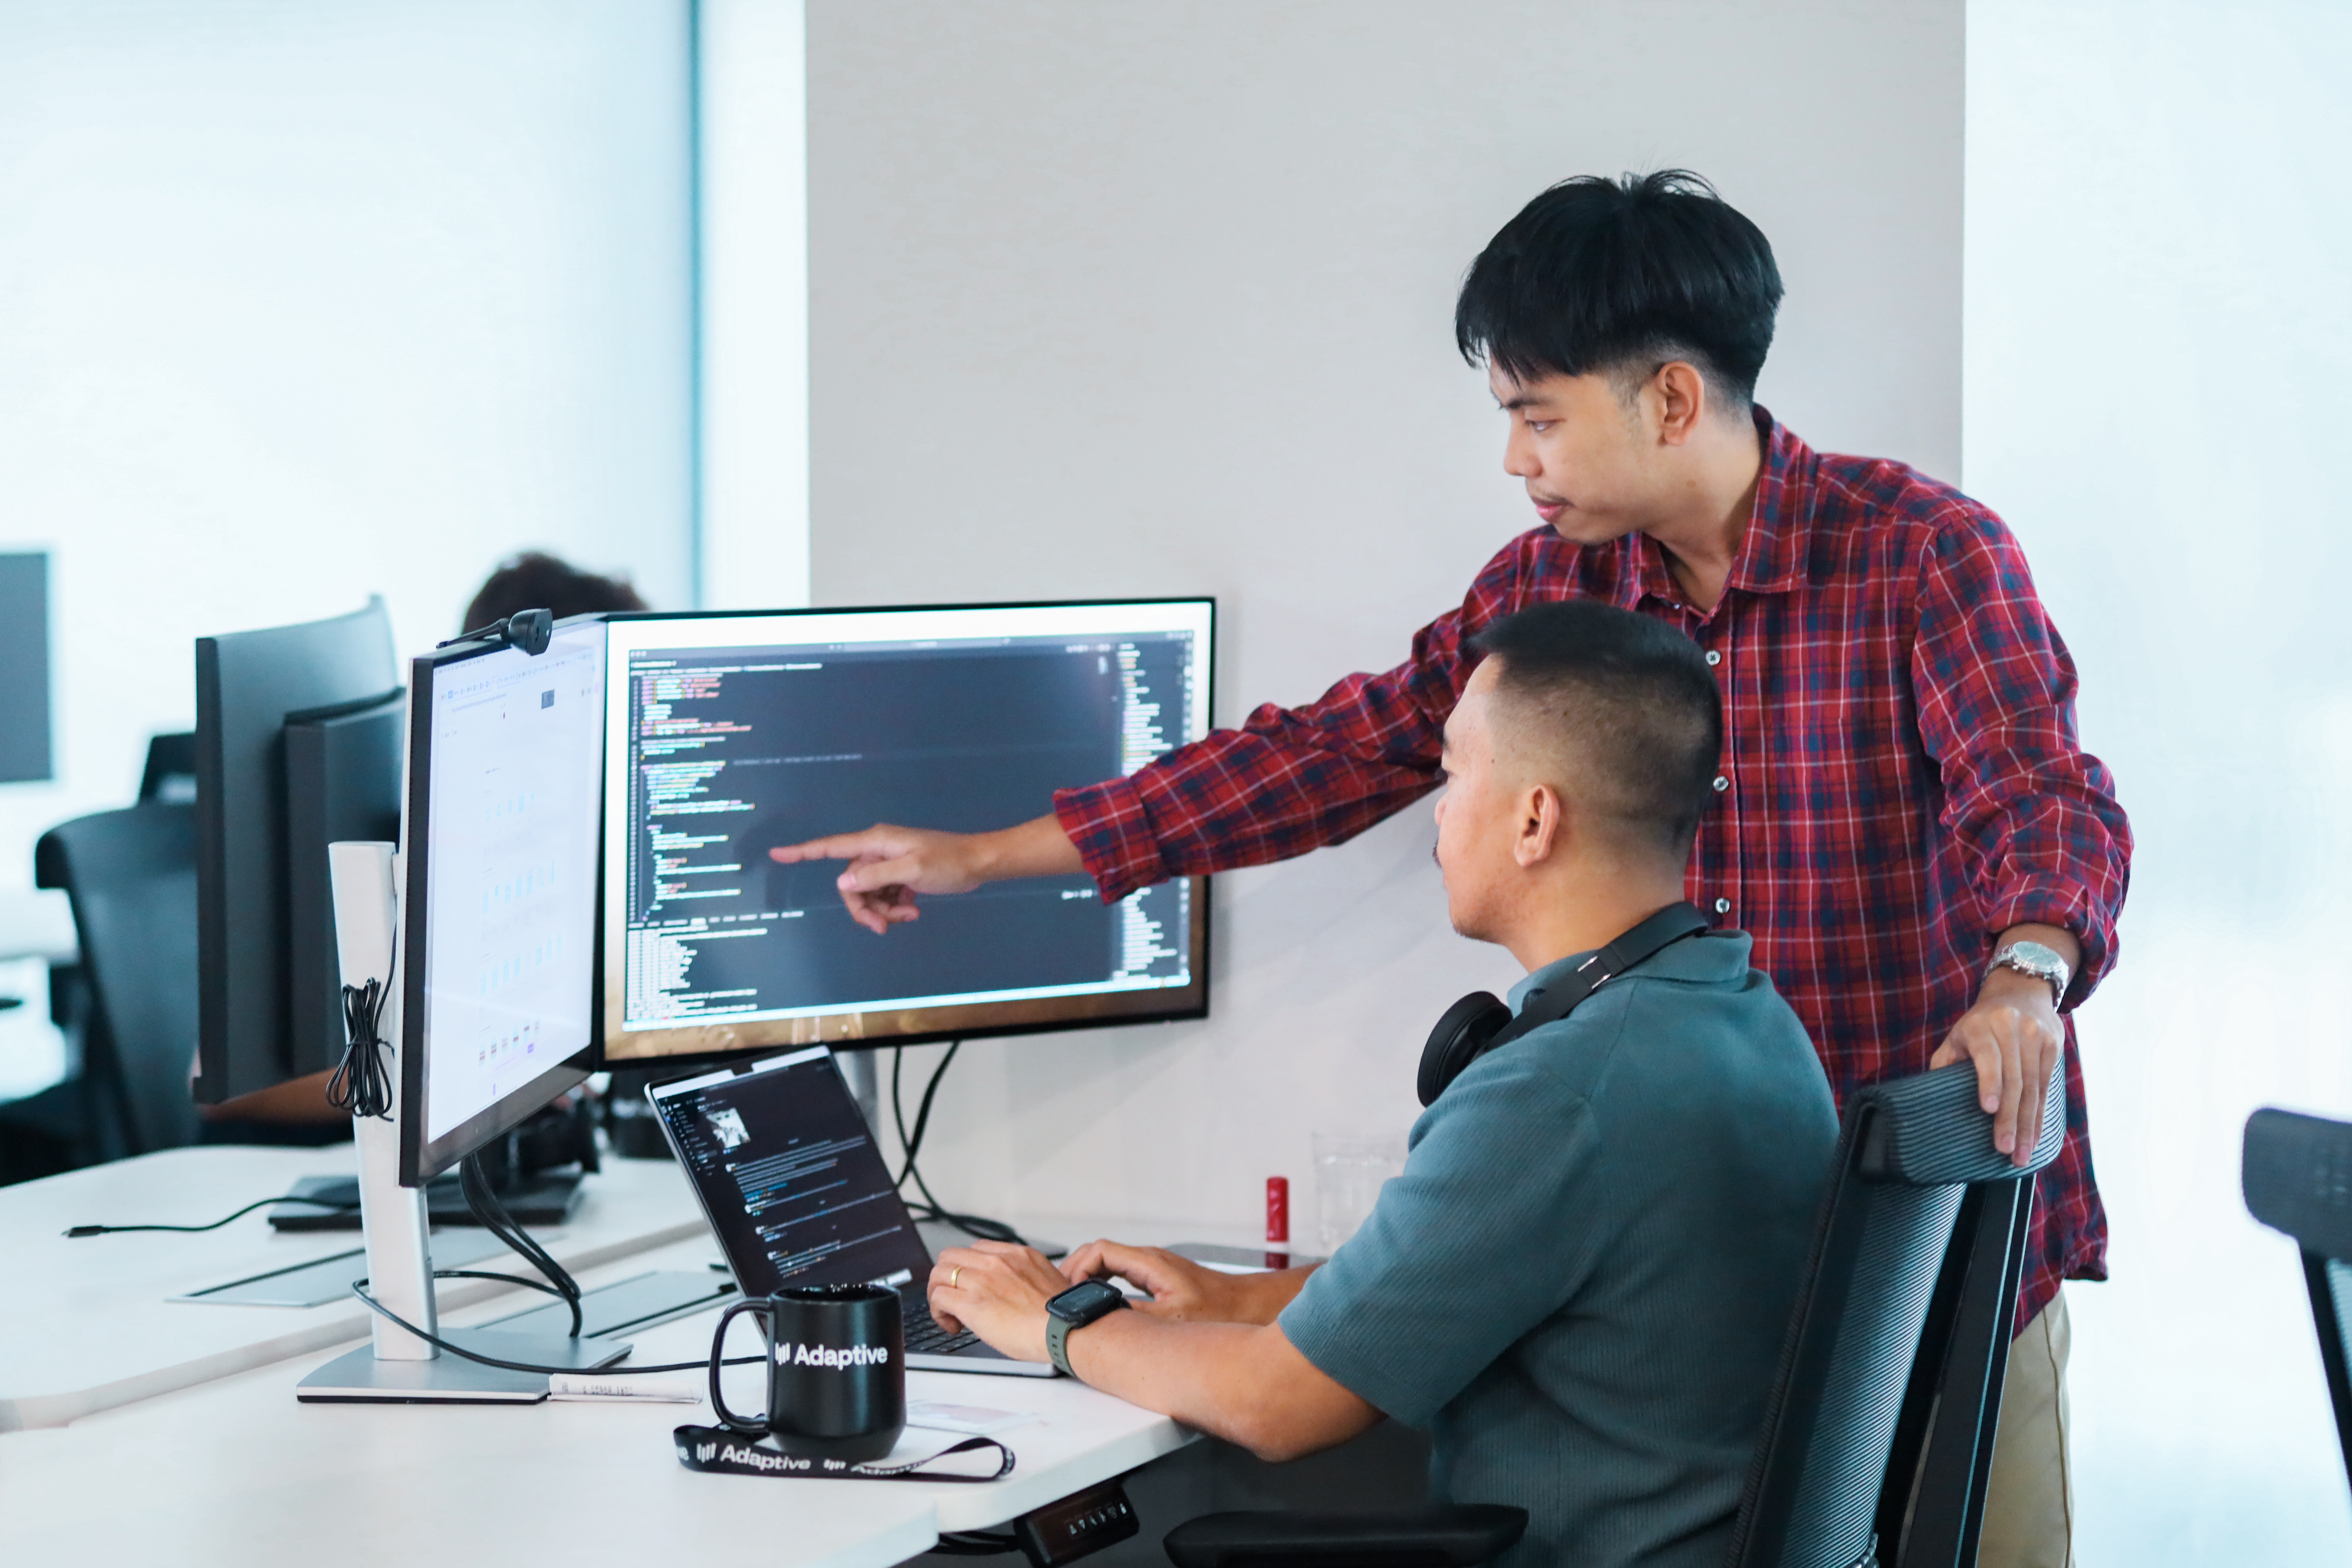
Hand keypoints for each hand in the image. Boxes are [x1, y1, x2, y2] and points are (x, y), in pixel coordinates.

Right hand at [769, 823, 989, 934]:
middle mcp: (877, 849)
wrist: (978, 863)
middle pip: (851, 884)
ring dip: (884, 910)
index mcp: (876, 842)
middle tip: (885, 926)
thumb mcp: (913, 870)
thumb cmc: (949, 863)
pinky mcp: (899, 874)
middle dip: (865, 908)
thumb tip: (843, 880)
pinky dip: (894, 906)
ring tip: (910, 914)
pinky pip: (883, 895)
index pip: (832, 847)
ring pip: (868, 894)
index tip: (777, 855)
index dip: (802, 851)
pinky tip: (914, 908)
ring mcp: (888, 862)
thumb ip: (876, 875)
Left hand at [927, 1241, 1069, 1362]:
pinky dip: (938, 1312)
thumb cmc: (1061, 1316)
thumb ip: (1025, 1277)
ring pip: (939, 1273)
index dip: (968, 1268)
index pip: (977, 1249)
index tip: (971, 1285)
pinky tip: (952, 1325)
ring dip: (938, 1293)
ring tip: (949, 1313)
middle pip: (951, 1255)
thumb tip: (1015, 1291)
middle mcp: (997, 1261)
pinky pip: (938, 1297)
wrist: (1065, 1330)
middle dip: (947, 1277)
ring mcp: (982, 1279)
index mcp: (1017, 1254)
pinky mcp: (972, 1303)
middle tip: (953, 1298)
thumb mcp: (1047, 1281)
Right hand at [1059, 1241, 1248, 1322]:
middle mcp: (1149, 1259)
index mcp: (1148, 1263)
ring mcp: (1153, 1266)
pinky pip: (1121, 1271)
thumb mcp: (1171, 1318)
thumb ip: (1134, 1315)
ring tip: (1074, 1300)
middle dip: (1076, 1270)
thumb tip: (1101, 1317)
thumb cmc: (1218, 1309)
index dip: (1078, 1268)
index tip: (1069, 1292)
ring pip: (1109, 1261)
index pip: (1099, 1250)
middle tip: (1062, 1296)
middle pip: (1099, 1253)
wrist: (1245, 1305)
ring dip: (1089, 1276)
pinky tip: (1100, 1302)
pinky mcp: (1158, 1276)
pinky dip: (1104, 1282)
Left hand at [1929, 967, 2062, 1166]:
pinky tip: (2035, 1136)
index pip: (1988, 1057)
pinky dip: (2041, 1114)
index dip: (1989, 1083)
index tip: (1989, 1108)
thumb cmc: (1980, 1023)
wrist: (2020, 992)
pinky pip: (2047, 1086)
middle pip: (2014, 1079)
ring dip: (2028, 1124)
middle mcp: (2013, 1028)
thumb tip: (1932, 1095)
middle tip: (2006, 1149)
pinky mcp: (2053, 1045)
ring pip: (2033, 1087)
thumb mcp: (1958, 1035)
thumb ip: (1945, 1061)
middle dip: (2010, 1118)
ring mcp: (2037, 1036)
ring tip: (2021, 1153)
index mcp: (1983, 1026)